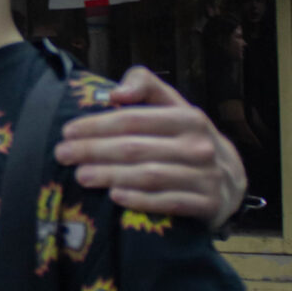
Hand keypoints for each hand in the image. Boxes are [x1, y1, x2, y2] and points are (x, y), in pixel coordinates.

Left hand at [54, 67, 245, 229]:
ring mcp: (206, 176)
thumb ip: (145, 86)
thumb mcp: (172, 106)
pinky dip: (140, 200)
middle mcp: (199, 146)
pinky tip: (114, 197)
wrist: (229, 179)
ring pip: (149, 176)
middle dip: (93, 151)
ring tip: (80, 176)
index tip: (67, 131)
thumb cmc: (186, 138)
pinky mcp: (208, 204)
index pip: (133, 119)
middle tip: (62, 155)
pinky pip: (168, 202)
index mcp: (188, 117)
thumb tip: (117, 93)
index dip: (97, 125)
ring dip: (110, 175)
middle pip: (136, 148)